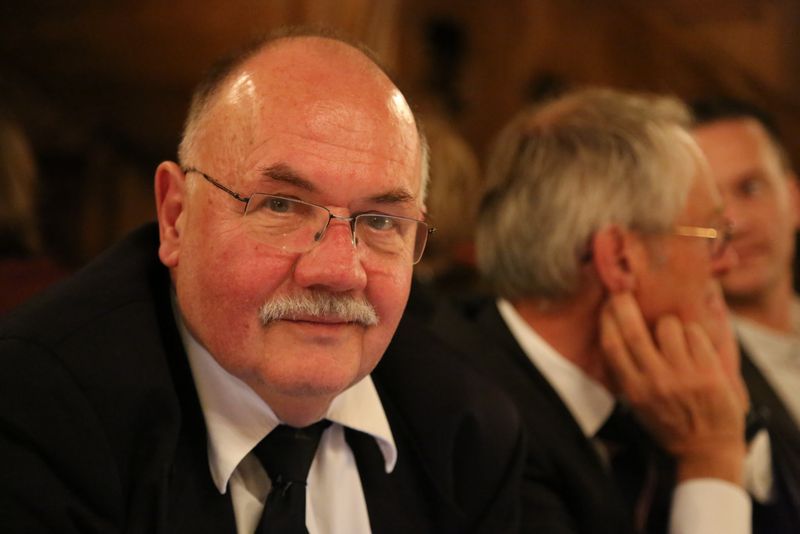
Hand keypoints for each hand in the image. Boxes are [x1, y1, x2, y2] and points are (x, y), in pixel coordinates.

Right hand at [599, 292, 746, 483]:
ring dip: (669, 324)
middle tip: (625, 292)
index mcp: (633, 390)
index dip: (607, 319)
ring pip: (668, 326)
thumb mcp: (638, 406)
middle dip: (625, 304)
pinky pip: (695, 334)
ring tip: (674, 334)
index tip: (608, 304)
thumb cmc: (670, 425)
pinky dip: (693, 333)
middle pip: (633, 330)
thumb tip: (615, 334)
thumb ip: (628, 375)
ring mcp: (683, 376)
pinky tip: (694, 343)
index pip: (612, 344)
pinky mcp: (709, 373)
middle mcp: (655, 381)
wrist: (707, 450)